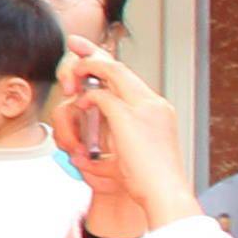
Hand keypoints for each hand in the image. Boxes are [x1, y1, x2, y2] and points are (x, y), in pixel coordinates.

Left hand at [65, 45, 193, 237]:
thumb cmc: (149, 183)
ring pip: (112, 71)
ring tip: (72, 75)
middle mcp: (154, 104)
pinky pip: (101, 95)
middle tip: (75, 43)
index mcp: (158, 111)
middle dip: (94, 53)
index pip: (130, 80)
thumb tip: (87, 138)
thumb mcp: (131, 153)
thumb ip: (114, 137)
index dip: (109, 65)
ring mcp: (145, 107)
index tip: (90, 55)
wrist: (165, 194)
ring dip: (87, 70)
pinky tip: (79, 106)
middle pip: (121, 68)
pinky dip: (86, 99)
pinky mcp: (130, 116)